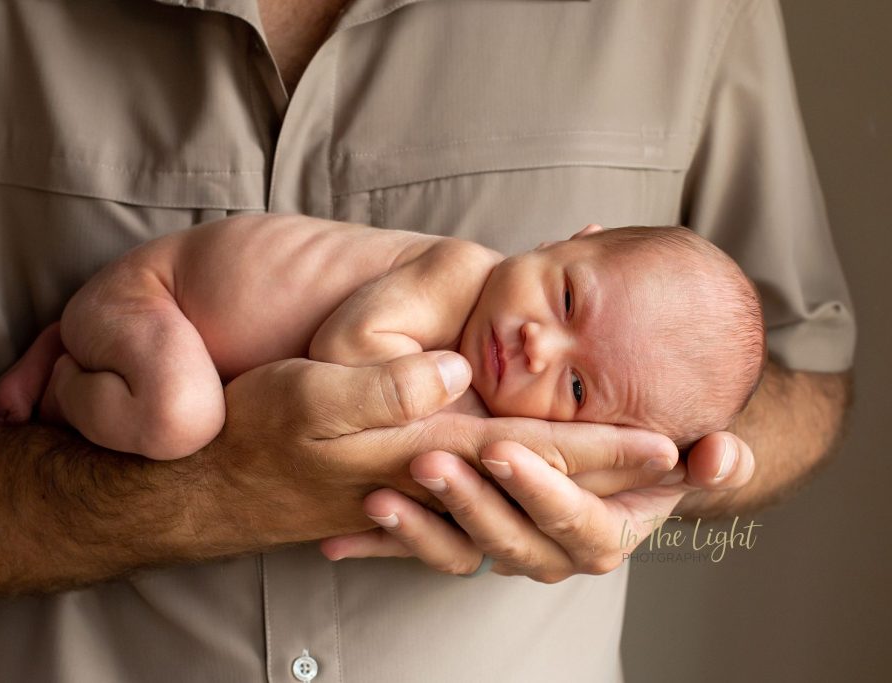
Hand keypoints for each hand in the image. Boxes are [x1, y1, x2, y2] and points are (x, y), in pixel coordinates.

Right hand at [177, 351, 677, 555]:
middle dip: (619, 481)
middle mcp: (437, 484)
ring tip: (632, 479)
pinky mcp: (406, 500)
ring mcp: (424, 499)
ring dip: (581, 493)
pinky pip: (484, 506)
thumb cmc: (251, 435)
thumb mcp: (309, 396)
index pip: (537, 452)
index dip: (607, 447)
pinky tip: (540, 484)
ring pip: (525, 501)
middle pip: (546, 486)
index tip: (673, 441)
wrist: (203, 487)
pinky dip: (526, 495)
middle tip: (683, 469)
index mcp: (426, 452)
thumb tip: (456, 373)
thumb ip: (386, 387)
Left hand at [318, 432, 753, 580]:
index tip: (504, 448)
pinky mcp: (463, 538)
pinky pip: (422, 549)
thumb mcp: (676, 452)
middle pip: (513, 540)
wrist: (599, 465)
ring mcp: (504, 545)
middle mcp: (552, 549)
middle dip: (472, 504)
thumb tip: (724, 451)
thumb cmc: (642, 452)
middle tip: (431, 461)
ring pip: (462, 550)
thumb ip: (709, 457)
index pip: (575, 518)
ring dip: (420, 528)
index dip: (542, 488)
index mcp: (607, 529)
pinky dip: (382, 543)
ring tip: (380, 497)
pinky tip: (338, 538)